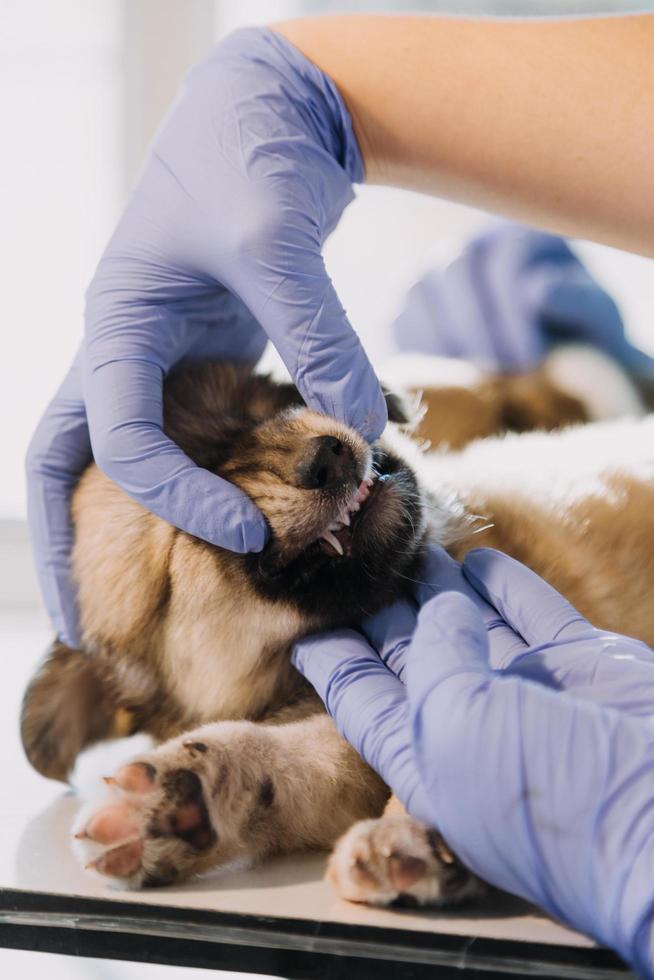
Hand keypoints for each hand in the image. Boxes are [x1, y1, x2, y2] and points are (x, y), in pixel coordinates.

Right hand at [26, 27, 385, 644]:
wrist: (275, 108)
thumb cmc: (250, 150)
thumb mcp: (277, 237)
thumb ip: (320, 336)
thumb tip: (367, 438)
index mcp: (115, 326)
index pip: (119, 440)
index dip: (176, 502)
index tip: (249, 538)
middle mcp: (130, 352)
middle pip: (69, 463)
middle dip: (65, 546)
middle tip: (78, 630)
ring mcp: (172, 359)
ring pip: (136, 458)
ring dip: (146, 528)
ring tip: (155, 604)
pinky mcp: (219, 360)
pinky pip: (212, 434)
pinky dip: (227, 481)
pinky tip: (257, 521)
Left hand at [293, 546, 653, 973]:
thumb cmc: (546, 793)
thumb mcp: (457, 722)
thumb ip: (435, 655)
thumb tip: (441, 604)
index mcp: (426, 757)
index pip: (359, 696)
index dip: (330, 653)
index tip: (302, 610)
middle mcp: (473, 726)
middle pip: (412, 653)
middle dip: (384, 607)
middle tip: (354, 555)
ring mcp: (530, 693)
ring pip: (472, 626)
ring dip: (440, 587)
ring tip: (408, 545)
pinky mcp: (583, 666)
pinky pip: (533, 613)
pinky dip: (505, 584)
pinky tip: (477, 557)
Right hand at [393, 222, 653, 378]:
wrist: (557, 368)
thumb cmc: (585, 338)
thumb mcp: (598, 320)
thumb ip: (579, 301)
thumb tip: (536, 289)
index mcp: (524, 235)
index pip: (504, 256)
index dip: (511, 310)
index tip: (529, 359)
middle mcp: (475, 246)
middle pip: (454, 269)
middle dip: (475, 329)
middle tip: (499, 375)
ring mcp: (438, 276)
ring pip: (419, 292)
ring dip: (444, 342)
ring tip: (475, 383)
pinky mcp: (413, 310)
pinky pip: (401, 321)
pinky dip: (420, 352)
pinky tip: (451, 382)